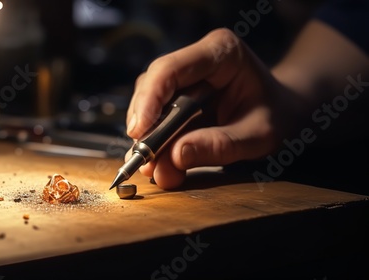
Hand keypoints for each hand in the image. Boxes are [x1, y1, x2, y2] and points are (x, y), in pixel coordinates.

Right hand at [126, 28, 301, 188]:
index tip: (139, 132)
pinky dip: (154, 138)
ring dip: (146, 134)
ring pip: (148, 99)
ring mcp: (184, 75)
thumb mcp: (258, 135)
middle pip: (153, 84)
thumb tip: (174, 157)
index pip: (171, 68)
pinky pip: (155, 113)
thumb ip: (220, 145)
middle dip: (145, 122)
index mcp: (221, 52)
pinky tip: (158, 160)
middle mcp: (196, 58)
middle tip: (143, 158)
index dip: (150, 99)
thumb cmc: (277, 116)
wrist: (284, 112)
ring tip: (152, 165)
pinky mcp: (177, 93)